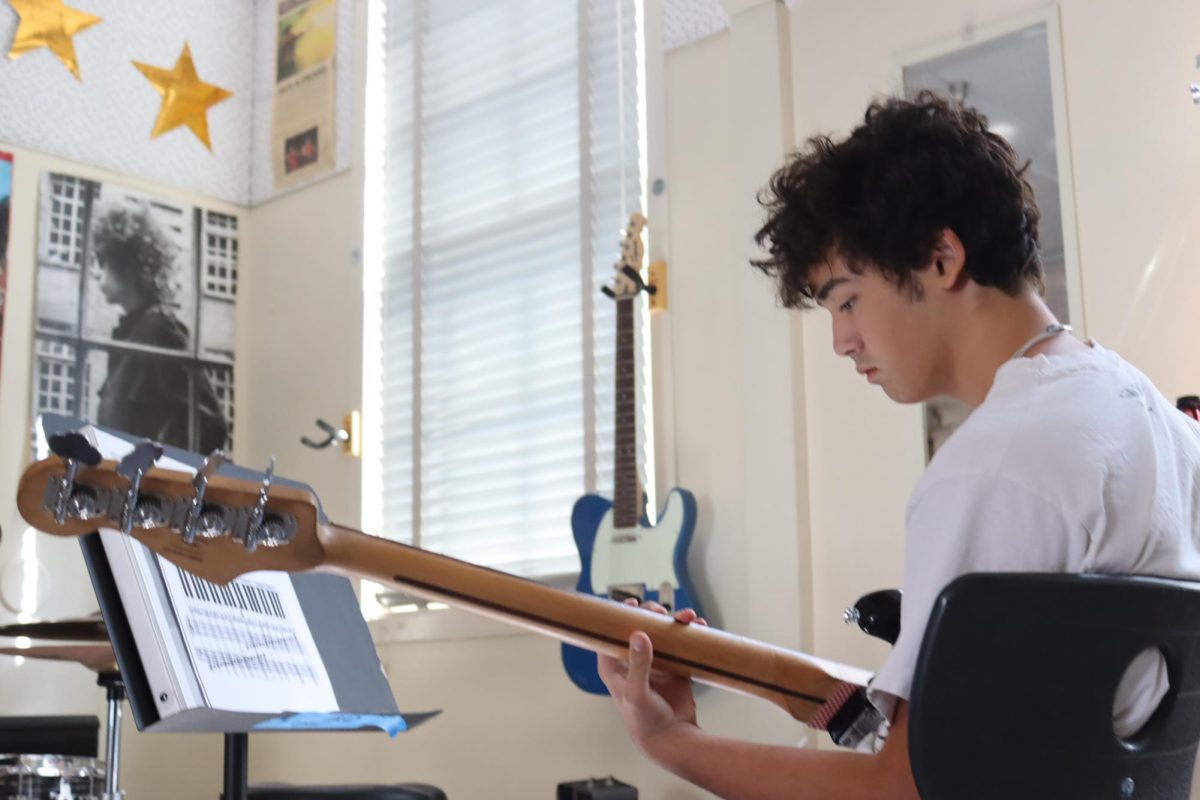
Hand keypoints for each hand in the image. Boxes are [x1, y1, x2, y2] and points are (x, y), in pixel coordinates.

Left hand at [597, 599, 707, 760]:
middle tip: (662, 613)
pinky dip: (690, 633)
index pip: (612, 633)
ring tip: (688, 617)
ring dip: (675, 620)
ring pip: (663, 631)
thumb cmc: (644, 721)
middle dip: (653, 614)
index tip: (633, 603)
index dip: (620, 616)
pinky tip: (699, 627)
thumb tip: (639, 634)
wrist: (671, 739)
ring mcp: (655, 661)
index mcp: (615, 665)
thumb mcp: (638, 693)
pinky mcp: (675, 665)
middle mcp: (634, 660)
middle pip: (640, 625)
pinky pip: (682, 643)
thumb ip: (638, 665)